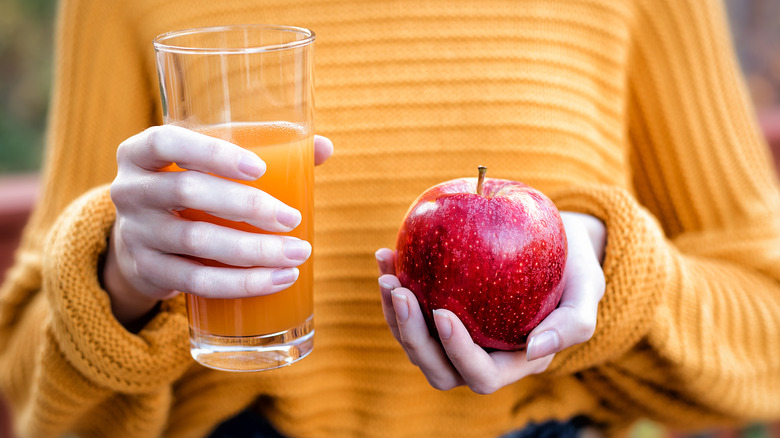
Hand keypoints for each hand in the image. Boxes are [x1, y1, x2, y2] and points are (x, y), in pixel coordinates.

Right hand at [103, 125, 333, 326]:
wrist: (140, 242)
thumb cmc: (191, 188)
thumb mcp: (210, 164)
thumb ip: (263, 149)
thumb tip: (325, 148)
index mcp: (141, 152)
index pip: (167, 142)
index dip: (213, 154)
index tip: (260, 168)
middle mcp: (130, 190)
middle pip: (187, 191)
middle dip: (246, 206)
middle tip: (291, 218)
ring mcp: (136, 234)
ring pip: (196, 242)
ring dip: (252, 250)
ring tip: (296, 253)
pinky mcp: (148, 272)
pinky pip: (196, 281)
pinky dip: (240, 283)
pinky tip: (277, 280)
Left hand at [375, 211, 604, 393]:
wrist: (558, 245)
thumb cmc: (576, 269)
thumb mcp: (589, 290)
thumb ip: (572, 324)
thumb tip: (535, 350)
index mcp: (514, 362)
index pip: (480, 374)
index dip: (457, 352)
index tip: (441, 312)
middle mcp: (480, 355)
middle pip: (437, 367)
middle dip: (411, 337)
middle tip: (400, 292)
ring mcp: (456, 335)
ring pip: (415, 342)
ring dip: (393, 313)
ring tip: (388, 274)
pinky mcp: (438, 308)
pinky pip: (409, 308)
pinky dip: (395, 283)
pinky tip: (387, 254)